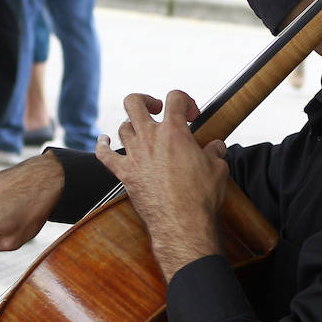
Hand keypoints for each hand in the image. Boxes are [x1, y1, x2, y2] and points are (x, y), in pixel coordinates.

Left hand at [95, 90, 229, 280]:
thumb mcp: (218, 168)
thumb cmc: (202, 197)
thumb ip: (215, 151)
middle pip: (135, 102)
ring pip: (123, 127)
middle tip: (157, 110)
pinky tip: (104, 140)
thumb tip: (215, 146)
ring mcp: (134, 155)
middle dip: (146, 101)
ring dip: (133, 125)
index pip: (175, 97)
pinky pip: (104, 155)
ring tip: (143, 132)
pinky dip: (102, 145)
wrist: (182, 224)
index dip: (185, 101)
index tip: (192, 116)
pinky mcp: (124, 173)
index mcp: (174, 132)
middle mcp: (150, 138)